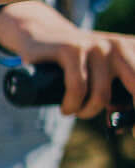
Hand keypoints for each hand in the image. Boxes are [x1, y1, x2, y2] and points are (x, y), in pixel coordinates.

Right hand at [7, 17, 134, 120]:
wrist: (42, 37)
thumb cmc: (77, 64)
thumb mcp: (102, 78)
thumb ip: (116, 97)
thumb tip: (123, 127)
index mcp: (133, 51)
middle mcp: (119, 46)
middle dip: (134, 114)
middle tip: (121, 130)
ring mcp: (96, 45)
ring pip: (101, 95)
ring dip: (87, 112)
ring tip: (76, 111)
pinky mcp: (72, 48)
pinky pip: (78, 88)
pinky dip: (71, 105)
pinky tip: (66, 109)